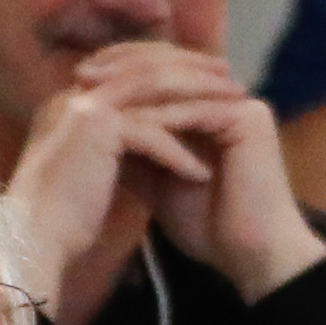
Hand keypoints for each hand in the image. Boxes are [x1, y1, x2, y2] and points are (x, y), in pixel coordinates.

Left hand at [9, 43, 325, 307]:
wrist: (249, 256)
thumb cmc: (208, 226)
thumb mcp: (157, 177)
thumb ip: (135, 146)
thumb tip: (91, 121)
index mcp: (212, 105)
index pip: (162, 72)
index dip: (119, 70)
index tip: (76, 80)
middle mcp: (230, 97)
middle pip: (170, 68)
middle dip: (122, 68)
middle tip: (81, 74)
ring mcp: (243, 105)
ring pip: (179, 85)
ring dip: (133, 88)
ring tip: (97, 92)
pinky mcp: (249, 119)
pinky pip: (195, 110)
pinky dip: (158, 116)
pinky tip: (124, 118)